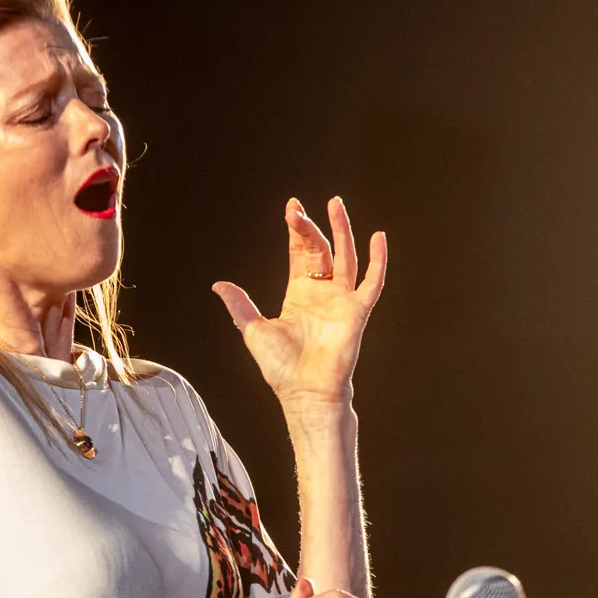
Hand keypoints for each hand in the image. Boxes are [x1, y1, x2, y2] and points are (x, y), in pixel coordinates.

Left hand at [212, 197, 387, 408]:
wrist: (304, 392)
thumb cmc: (281, 367)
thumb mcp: (253, 330)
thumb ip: (240, 306)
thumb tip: (219, 285)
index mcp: (300, 294)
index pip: (300, 253)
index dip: (296, 230)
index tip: (292, 208)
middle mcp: (323, 293)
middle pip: (321, 249)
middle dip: (311, 227)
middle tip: (299, 208)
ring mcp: (341, 301)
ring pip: (346, 257)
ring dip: (342, 231)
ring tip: (336, 205)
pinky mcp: (357, 312)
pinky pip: (372, 282)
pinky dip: (378, 261)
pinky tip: (378, 237)